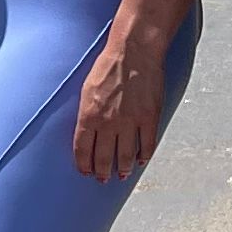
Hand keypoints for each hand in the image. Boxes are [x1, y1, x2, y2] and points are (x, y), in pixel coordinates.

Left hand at [71, 28, 172, 184]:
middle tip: (102, 179)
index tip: (85, 171)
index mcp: (88, 115)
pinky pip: (146, 145)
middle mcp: (108, 123)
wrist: (133, 52)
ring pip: (124, 156)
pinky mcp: (149, 118)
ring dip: (121, 169)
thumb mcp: (86, 90)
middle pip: (103, 158)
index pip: (82, 150)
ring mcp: (130, 122)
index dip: (83, 164)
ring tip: (120, 175)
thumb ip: (86, 114)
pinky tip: (139, 161)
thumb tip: (85, 134)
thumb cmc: (107, 67)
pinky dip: (143, 157)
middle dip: (101, 172)